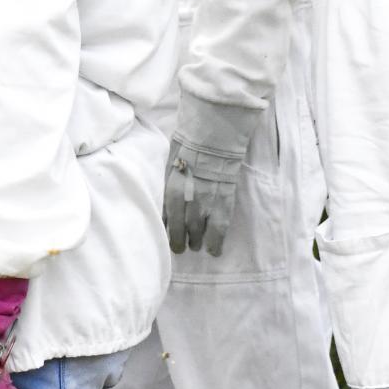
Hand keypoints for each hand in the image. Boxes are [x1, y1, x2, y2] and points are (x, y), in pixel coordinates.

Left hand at [163, 92, 263, 256]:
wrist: (213, 138)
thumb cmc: (187, 147)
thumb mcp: (169, 167)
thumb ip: (167, 188)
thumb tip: (165, 204)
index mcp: (170, 192)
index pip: (166, 221)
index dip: (167, 232)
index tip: (168, 238)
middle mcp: (186, 203)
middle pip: (181, 231)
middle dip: (181, 242)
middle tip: (182, 247)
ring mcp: (205, 205)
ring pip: (199, 234)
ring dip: (197, 242)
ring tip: (197, 246)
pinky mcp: (223, 203)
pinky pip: (219, 229)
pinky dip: (216, 242)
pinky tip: (214, 251)